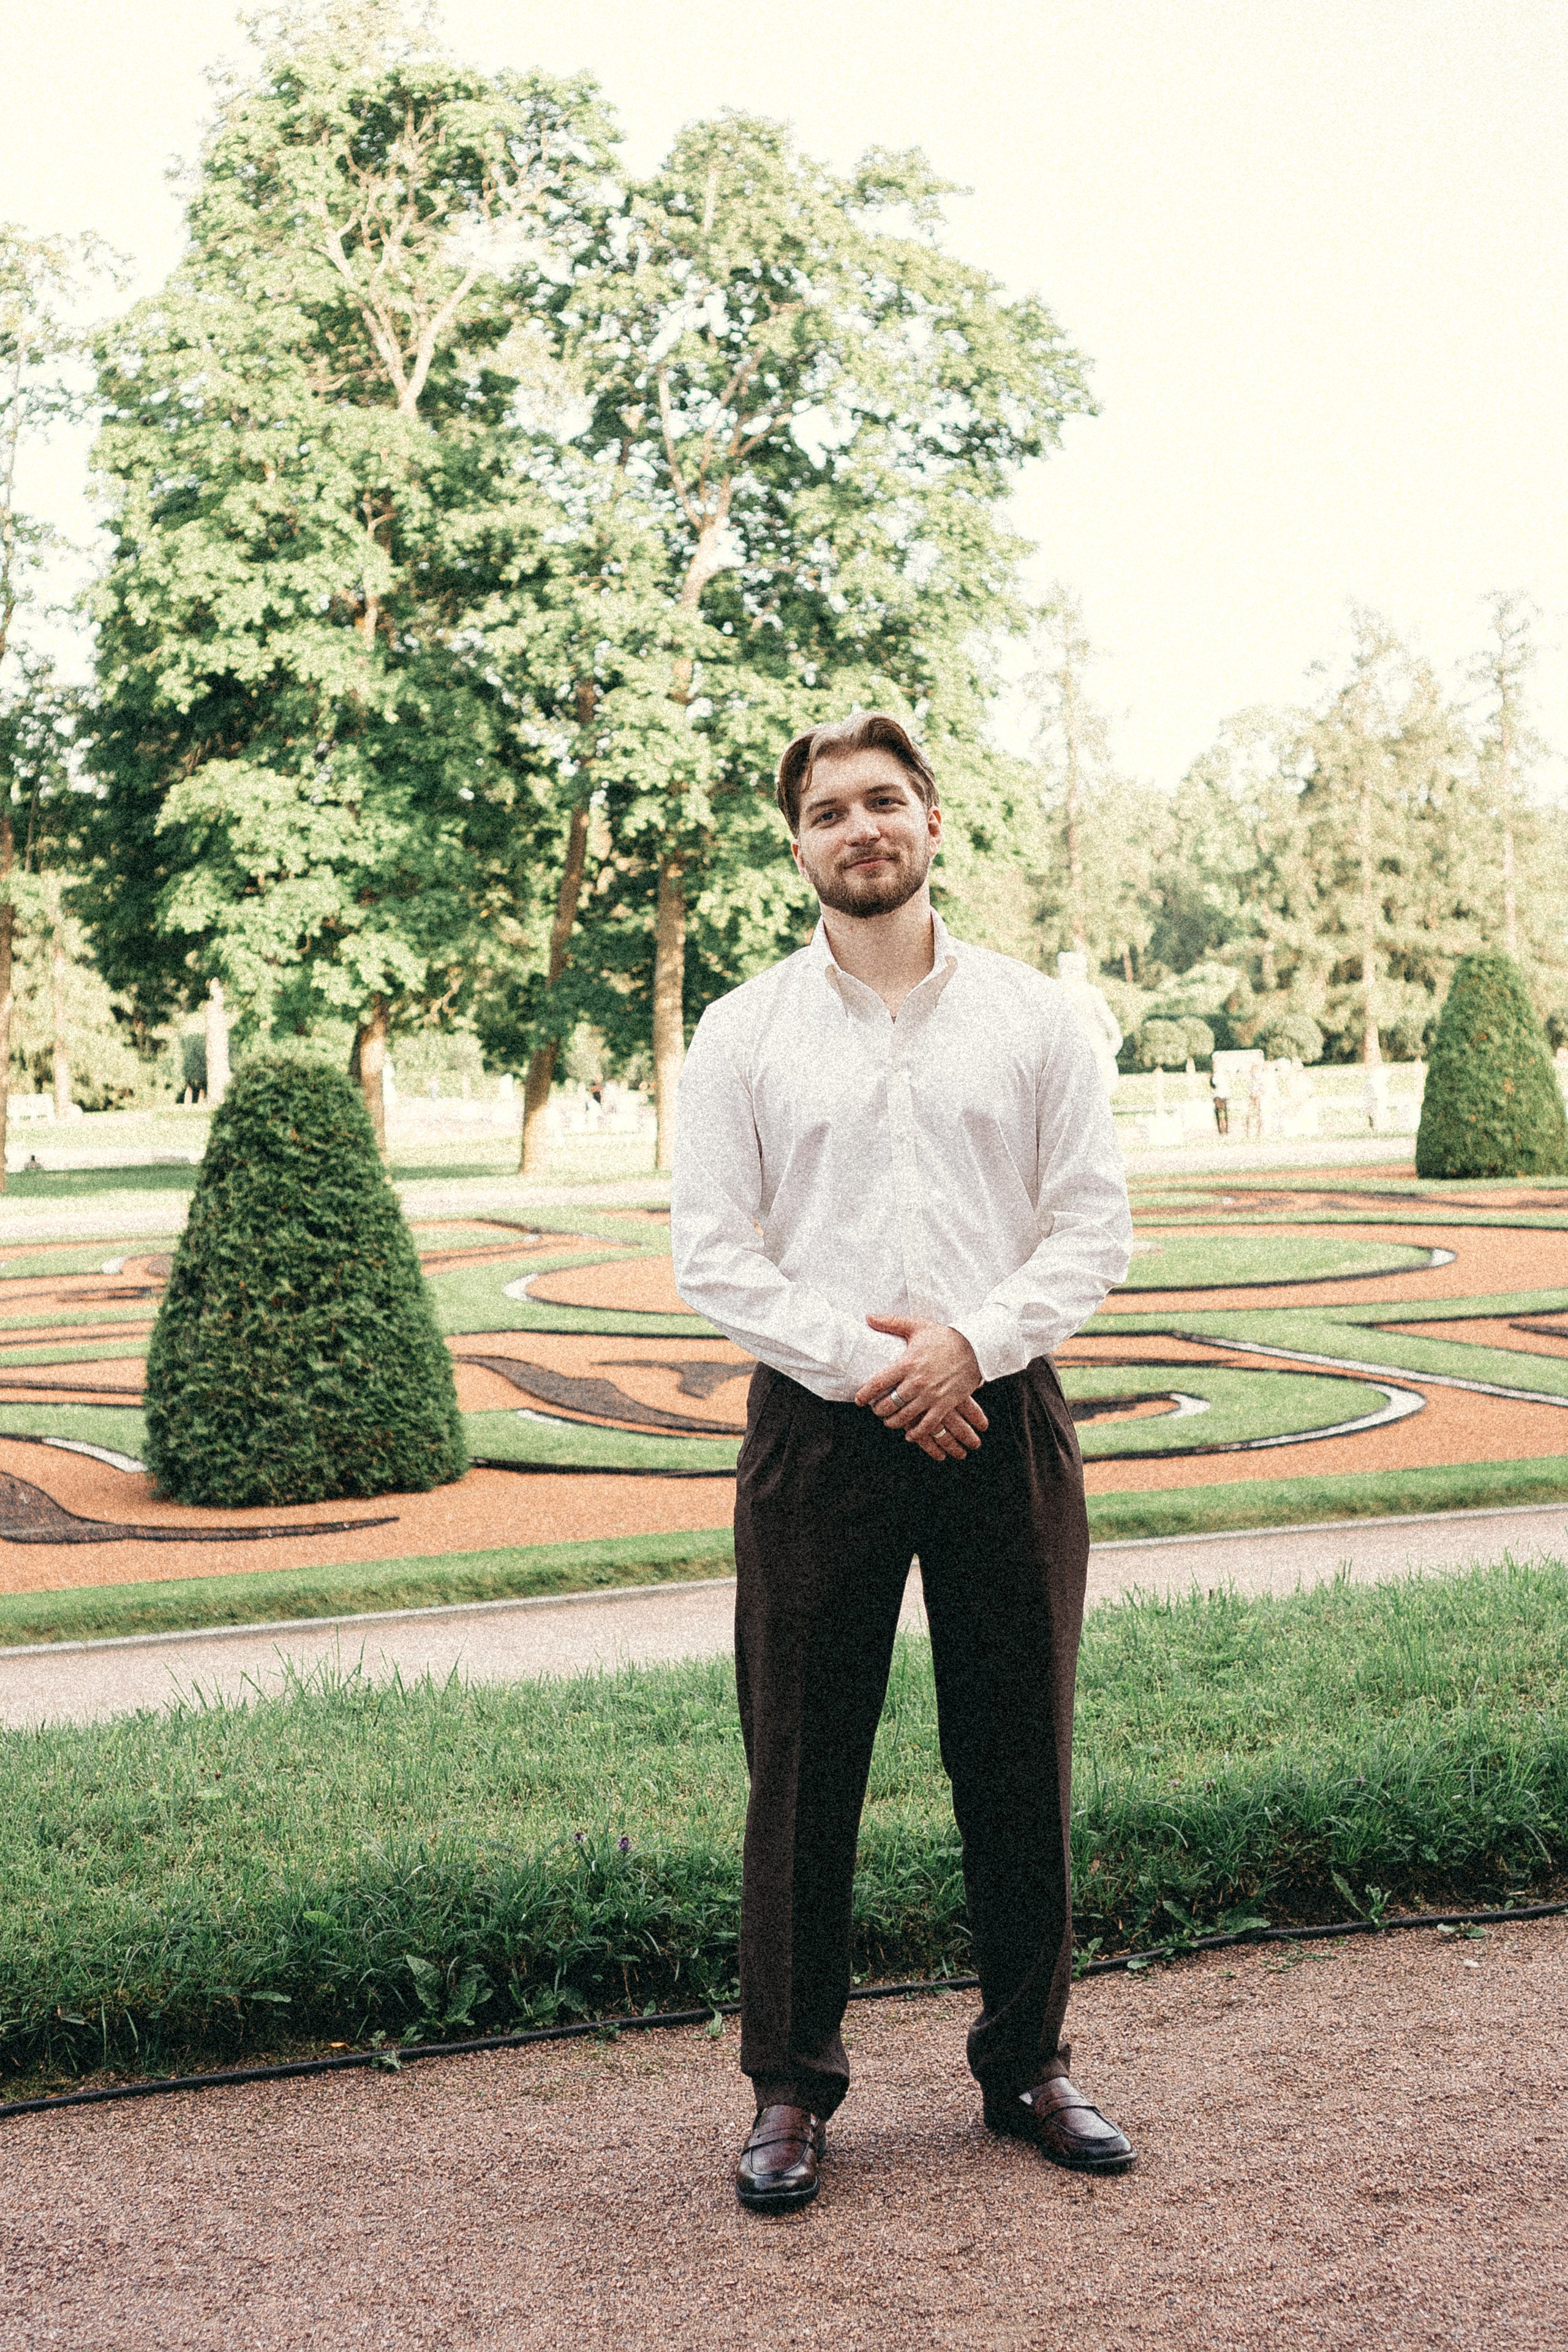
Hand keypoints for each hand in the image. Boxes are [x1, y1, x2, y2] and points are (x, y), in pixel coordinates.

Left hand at [854, 1316, 987, 1462]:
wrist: (975, 1346)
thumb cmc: (944, 1336)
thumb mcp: (917, 1325)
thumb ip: (891, 1322)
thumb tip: (868, 1317)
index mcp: (907, 1363)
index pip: (878, 1383)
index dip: (865, 1394)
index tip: (859, 1400)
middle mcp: (917, 1381)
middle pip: (889, 1404)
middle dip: (879, 1410)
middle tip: (877, 1410)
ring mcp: (931, 1394)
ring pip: (905, 1417)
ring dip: (893, 1422)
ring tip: (890, 1421)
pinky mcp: (945, 1403)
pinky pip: (928, 1425)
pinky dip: (917, 1433)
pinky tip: (910, 1434)